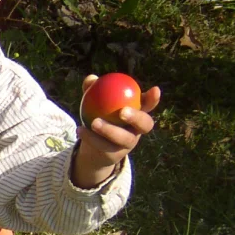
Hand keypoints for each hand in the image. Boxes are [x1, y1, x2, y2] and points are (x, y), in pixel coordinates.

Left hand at [72, 74, 160, 188]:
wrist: (94, 144)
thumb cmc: (99, 115)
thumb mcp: (95, 102)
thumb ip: (93, 90)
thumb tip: (91, 79)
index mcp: (137, 113)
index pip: (148, 105)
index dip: (153, 99)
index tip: (154, 89)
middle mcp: (137, 129)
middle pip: (145, 124)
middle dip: (136, 117)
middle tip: (122, 111)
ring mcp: (128, 144)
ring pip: (124, 139)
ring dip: (109, 130)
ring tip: (94, 123)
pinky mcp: (115, 155)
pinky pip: (104, 146)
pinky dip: (91, 138)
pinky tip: (80, 130)